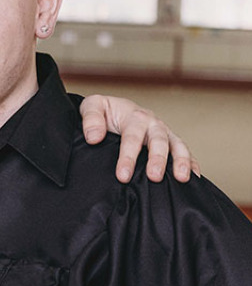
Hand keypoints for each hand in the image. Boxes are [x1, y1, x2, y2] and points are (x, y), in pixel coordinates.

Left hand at [79, 94, 200, 183]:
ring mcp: (165, 133)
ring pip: (177, 145)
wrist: (114, 110)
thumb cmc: (103, 111)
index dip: (128, 157)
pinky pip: (186, 152)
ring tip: (182, 178)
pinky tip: (194, 178)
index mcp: (134, 115)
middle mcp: (153, 123)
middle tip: (154, 177)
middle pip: (159, 141)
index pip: (132, 137)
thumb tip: (93, 137)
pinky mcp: (171, 142)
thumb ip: (91, 119)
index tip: (123, 175)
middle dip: (157, 159)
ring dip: (181, 161)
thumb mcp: (92, 107)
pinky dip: (192, 163)